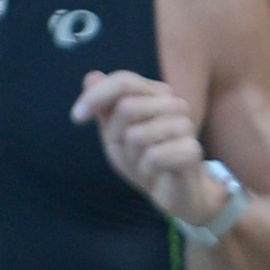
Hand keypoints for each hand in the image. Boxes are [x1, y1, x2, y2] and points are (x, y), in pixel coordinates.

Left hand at [72, 69, 217, 226]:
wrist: (174, 192)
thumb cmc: (144, 159)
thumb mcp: (115, 133)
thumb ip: (104, 107)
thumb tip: (91, 77)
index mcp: (156, 93)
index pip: (123, 81)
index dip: (95, 97)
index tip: (77, 117)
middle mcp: (174, 104)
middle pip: (127, 107)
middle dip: (116, 135)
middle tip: (128, 152)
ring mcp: (185, 126)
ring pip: (137, 136)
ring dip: (132, 157)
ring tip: (143, 164)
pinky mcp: (191, 150)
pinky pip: (153, 157)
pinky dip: (145, 170)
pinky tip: (155, 173)